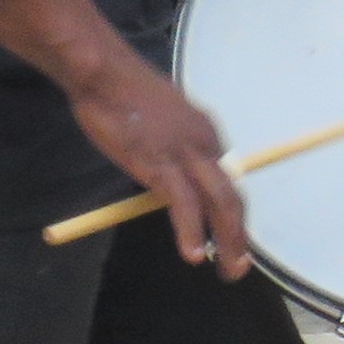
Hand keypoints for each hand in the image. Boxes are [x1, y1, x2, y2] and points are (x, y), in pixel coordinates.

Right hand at [70, 48, 249, 277]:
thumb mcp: (155, 117)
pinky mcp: (161, 165)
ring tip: (228, 269)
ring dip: (228, 241)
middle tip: (239, 265)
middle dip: (239, 235)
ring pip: (220, 204)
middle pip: (232, 196)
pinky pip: (184, 206)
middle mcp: (206, 144)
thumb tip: (162, 168)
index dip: (229, 211)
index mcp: (205, 131)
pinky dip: (191, 231)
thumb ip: (166, 141)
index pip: (225, 179)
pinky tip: (192, 254)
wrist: (104, 73)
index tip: (228, 234)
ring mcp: (185, 155)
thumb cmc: (120, 91)